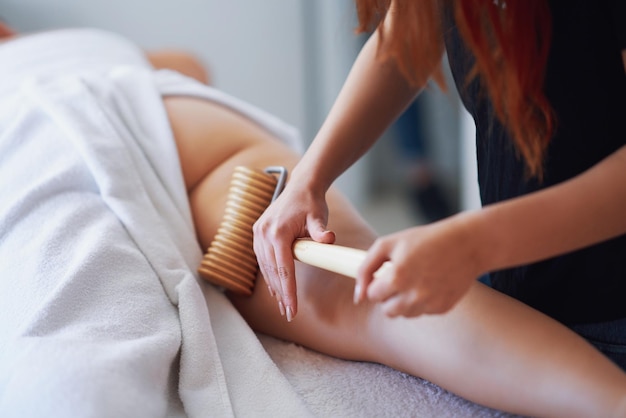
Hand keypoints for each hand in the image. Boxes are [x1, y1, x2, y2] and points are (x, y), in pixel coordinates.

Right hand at [253, 181, 334, 320]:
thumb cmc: (311, 202)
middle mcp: (263, 234)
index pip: (283, 269)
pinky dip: (269, 274)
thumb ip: (321, 230)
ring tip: (283, 306)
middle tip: (289, 314)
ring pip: (265, 268)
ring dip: (274, 287)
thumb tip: (329, 239)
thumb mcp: (319, 216)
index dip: (288, 291)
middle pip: (272, 272)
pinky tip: (276, 288)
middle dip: (281, 295)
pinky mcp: (258, 235)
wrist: (300, 186)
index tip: (292, 309)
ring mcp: (258, 234)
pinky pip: (262, 260)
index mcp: (277, 232)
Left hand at [355, 215, 482, 316]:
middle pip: (387, 311)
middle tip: (401, 278)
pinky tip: (431, 283)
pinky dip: (423, 301)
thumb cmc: (425, 240)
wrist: (465, 244)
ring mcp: (430, 304)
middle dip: (389, 296)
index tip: (388, 273)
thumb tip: (358, 297)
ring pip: (404, 314)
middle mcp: (414, 295)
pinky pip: (422, 312)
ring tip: (416, 279)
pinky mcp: (443, 308)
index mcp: (397, 277)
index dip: (378, 282)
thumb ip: (365, 268)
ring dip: (404, 301)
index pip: (373, 295)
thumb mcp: (388, 244)